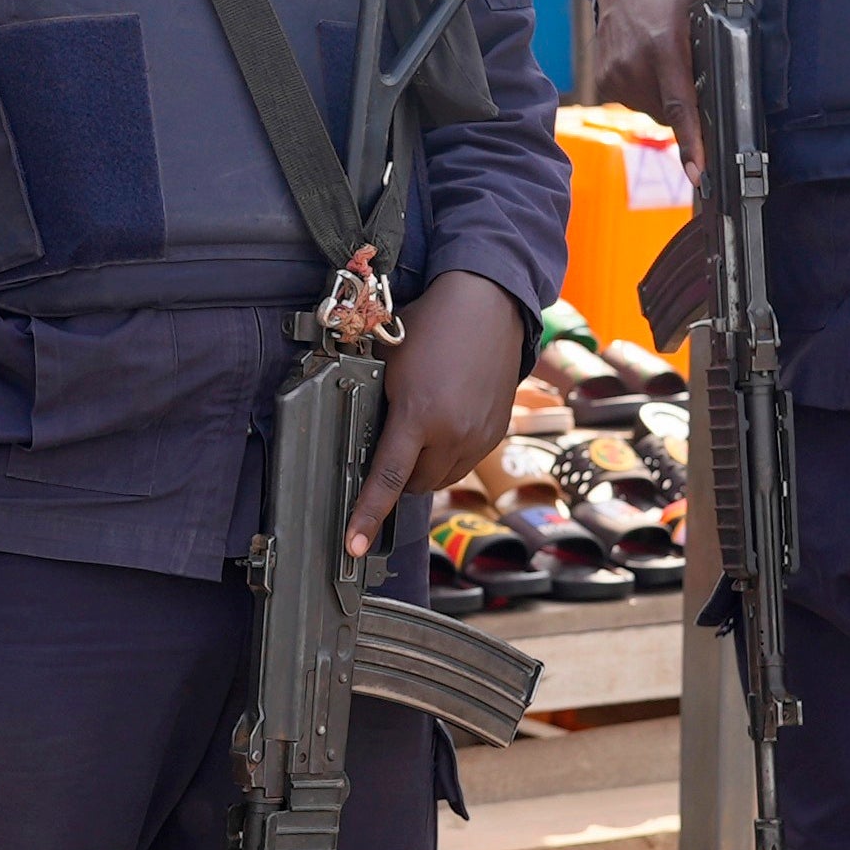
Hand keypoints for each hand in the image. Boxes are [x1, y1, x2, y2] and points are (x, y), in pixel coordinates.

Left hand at [348, 270, 528, 557]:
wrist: (486, 304)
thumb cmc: (431, 326)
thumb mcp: (388, 364)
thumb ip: (375, 405)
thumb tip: (359, 436)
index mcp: (418, 416)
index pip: (385, 479)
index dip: (366, 517)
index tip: (354, 545)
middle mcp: (452, 434)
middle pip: (413, 486)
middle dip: (394, 479)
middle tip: (385, 451)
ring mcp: (478, 436)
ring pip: (440, 479)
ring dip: (421, 471)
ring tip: (414, 436)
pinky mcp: (495, 433)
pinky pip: (463, 464)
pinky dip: (446, 458)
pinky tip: (440, 429)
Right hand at [587, 0, 698, 171]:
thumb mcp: (701, 11)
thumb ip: (713, 49)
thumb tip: (731, 91)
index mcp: (664, 46)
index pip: (680, 105)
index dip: (691, 142)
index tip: (698, 171)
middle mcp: (635, 63)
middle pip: (669, 114)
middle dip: (685, 106)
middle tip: (688, 74)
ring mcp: (615, 72)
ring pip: (652, 110)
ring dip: (663, 97)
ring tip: (663, 61)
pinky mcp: (604, 78)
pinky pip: (634, 101)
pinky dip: (645, 91)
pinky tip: (646, 63)